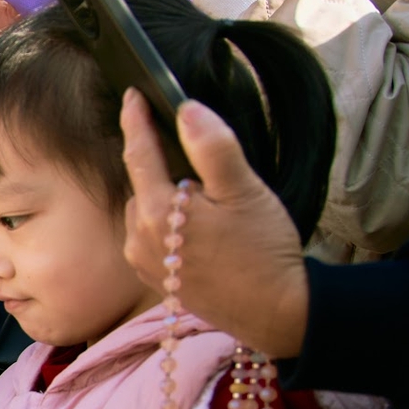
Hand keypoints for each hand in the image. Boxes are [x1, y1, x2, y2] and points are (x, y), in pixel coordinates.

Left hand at [120, 90, 308, 356]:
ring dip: (167, 201)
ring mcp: (144, 262)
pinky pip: (152, 239)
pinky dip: (169, 226)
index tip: (132, 95)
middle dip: (164, 169)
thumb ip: (213, 147)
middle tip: (204, 171)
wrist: (275, 314)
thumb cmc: (263, 252)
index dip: (136, 120)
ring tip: (211, 209)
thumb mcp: (244, 190)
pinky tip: (203, 234)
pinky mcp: (156, 280)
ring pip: (147, 212)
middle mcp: (138, 238)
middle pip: (143, 185)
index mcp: (156, 211)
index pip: (138, 153)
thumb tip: (186, 110)